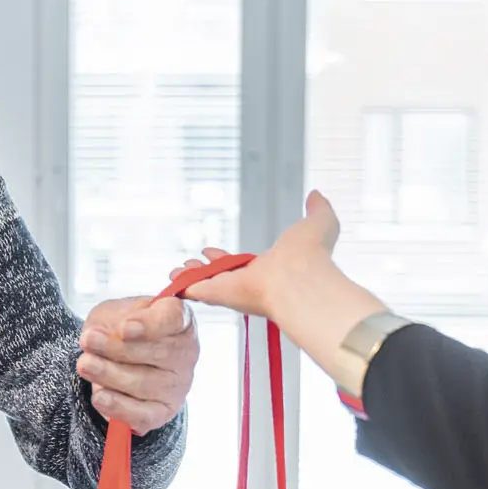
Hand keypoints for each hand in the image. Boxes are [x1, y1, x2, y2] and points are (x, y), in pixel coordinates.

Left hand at [77, 295, 198, 433]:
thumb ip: (115, 319)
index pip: (175, 318)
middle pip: (158, 352)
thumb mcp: (114, 312)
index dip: (151, 325)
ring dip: (109, 374)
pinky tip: (100, 397)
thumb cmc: (118, 329)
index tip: (124, 328)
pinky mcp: (163, 411)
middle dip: (117, 348)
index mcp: (179, 319)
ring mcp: (177, 385)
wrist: (115, 358)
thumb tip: (116, 335)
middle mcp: (185, 353)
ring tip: (85, 365)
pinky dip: (119, 407)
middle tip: (88, 341)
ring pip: (145, 383)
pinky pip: (143, 415)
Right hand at [173, 191, 390, 398]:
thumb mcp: (318, 222)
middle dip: (203, 269)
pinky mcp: (217, 294)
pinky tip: (169, 285)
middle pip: (219, 275)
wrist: (300, 278)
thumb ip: (318, 208)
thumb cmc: (310, 255)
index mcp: (269, 268)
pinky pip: (193, 290)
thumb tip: (315, 194)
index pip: (242, 265)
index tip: (211, 252)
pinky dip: (180, 287)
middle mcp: (249, 282)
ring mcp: (232, 290)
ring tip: (174, 272)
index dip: (226, 259)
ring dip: (189, 276)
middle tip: (187, 263)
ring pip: (204, 282)